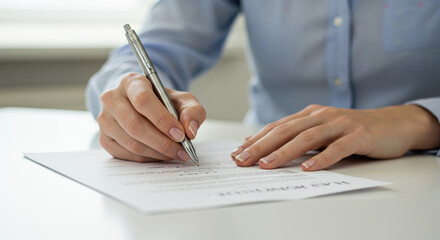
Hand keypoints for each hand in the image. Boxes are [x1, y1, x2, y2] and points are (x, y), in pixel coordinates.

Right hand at [97, 73, 205, 161]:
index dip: (162, 120)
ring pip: (131, 142)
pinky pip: (126, 154)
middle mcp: (112, 98)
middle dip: (162, 142)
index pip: (143, 100)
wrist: (146, 107)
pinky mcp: (104, 138)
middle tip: (181, 150)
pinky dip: (147, 158)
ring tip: (174, 153)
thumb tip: (190, 130)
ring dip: (157, 153)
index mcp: (131, 82)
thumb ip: (192, 111)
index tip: (180, 134)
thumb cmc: (164, 102)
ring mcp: (105, 119)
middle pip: (135, 125)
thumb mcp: (183, 100)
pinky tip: (160, 155)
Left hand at [231, 104, 439, 170]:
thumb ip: (295, 134)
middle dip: (261, 146)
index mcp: (310, 114)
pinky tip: (308, 169)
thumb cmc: (351, 130)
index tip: (237, 153)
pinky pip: (337, 148)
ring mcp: (340, 124)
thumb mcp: (320, 130)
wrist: (392, 124)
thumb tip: (261, 141)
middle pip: (286, 131)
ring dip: (285, 152)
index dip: (256, 140)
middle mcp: (322, 116)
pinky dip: (321, 158)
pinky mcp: (358, 135)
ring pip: (307, 138)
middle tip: (242, 160)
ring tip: (267, 165)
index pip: (277, 127)